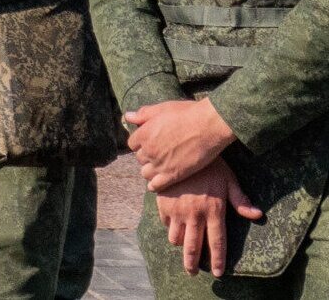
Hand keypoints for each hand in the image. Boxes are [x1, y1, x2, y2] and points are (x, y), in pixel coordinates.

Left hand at [128, 98, 237, 190]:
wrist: (208, 126)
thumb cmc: (186, 114)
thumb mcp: (161, 109)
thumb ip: (143, 114)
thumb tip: (128, 116)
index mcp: (144, 134)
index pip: (133, 144)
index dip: (141, 144)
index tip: (149, 143)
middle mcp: (149, 150)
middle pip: (140, 158)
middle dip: (147, 156)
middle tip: (157, 155)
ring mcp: (161, 164)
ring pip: (145, 173)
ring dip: (150, 171)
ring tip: (158, 169)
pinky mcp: (174, 175)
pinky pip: (157, 185)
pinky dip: (155, 185)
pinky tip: (157, 184)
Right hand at [155, 158, 261, 277]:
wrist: (181, 148)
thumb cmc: (210, 164)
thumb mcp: (228, 180)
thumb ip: (240, 200)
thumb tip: (258, 215)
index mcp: (214, 211)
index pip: (216, 243)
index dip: (217, 260)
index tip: (216, 273)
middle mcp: (195, 215)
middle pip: (193, 247)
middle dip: (192, 263)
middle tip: (192, 272)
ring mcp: (177, 210)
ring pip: (176, 238)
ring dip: (180, 244)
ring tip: (182, 246)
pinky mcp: (163, 202)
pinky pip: (165, 223)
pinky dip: (170, 227)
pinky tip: (173, 225)